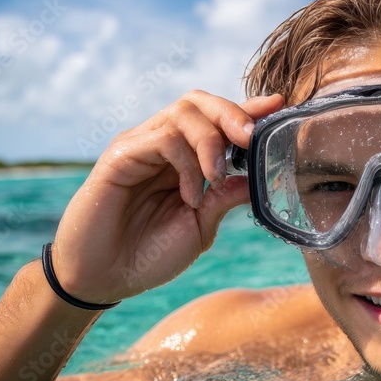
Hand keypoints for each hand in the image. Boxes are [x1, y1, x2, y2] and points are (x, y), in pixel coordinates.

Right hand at [50, 90, 284, 303]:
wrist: (102, 278)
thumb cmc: (148, 255)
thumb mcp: (199, 228)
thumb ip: (225, 199)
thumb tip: (258, 177)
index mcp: (185, 160)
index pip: (217, 121)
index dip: (247, 110)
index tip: (278, 104)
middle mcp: (163, 145)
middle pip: (200, 102)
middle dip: (233, 112)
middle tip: (251, 136)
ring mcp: (142, 146)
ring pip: (184, 111)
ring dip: (211, 142)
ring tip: (215, 178)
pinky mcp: (122, 154)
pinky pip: (163, 137)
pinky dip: (185, 162)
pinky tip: (189, 194)